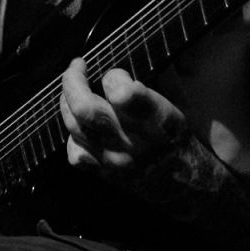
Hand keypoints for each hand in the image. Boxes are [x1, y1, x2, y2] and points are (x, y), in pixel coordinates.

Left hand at [59, 57, 187, 184]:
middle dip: (73, 80)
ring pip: (74, 126)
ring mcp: (112, 160)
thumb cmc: (174, 139)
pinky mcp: (102, 173)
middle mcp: (130, 142)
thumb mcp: (172, 109)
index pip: (121, 93)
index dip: (114, 76)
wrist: (181, 183)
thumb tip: (114, 77)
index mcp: (155, 122)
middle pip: (85, 108)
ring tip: (74, 89)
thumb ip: (144, 93)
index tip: (118, 75)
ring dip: (68, 100)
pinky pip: (74, 151)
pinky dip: (74, 134)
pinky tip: (82, 125)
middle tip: (77, 66)